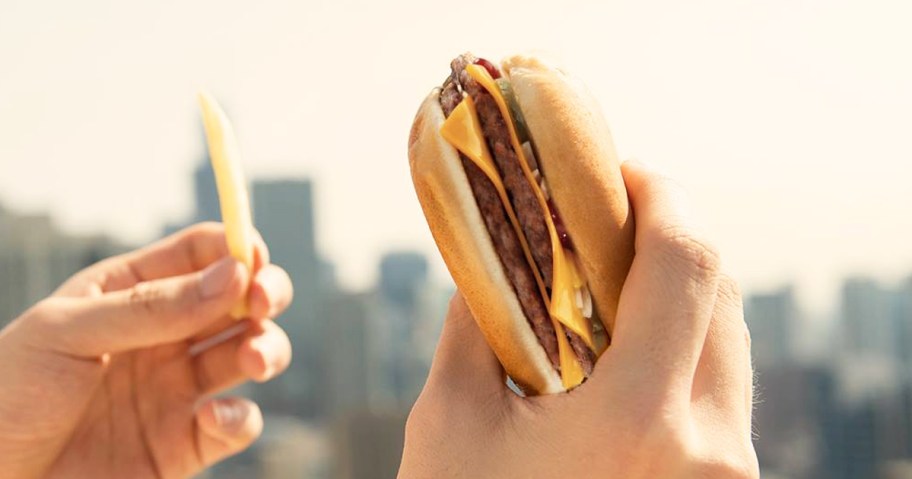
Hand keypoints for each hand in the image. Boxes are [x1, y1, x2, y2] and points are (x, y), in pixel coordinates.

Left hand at [0, 223, 293, 478]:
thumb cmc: (8, 394)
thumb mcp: (68, 333)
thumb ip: (153, 305)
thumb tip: (234, 273)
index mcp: (132, 292)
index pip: (201, 254)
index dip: (234, 248)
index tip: (251, 257)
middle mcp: (164, 336)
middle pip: (240, 301)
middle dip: (265, 293)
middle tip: (264, 299)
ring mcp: (177, 389)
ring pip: (250, 354)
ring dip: (267, 349)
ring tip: (255, 358)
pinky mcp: (185, 443)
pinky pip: (236, 423)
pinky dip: (239, 418)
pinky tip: (210, 418)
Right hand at [399, 162, 757, 477]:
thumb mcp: (450, 424)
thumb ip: (472, 327)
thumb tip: (488, 258)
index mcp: (640, 425)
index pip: (687, 265)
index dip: (660, 197)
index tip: (619, 172)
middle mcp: (710, 451)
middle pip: (723, 293)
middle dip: (670, 237)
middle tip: (607, 217)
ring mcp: (728, 477)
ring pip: (731, 343)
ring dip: (681, 291)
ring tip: (612, 279)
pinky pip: (724, 391)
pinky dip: (686, 346)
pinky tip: (628, 344)